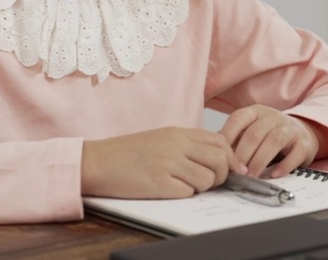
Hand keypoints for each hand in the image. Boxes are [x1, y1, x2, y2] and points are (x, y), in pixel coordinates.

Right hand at [81, 127, 235, 198]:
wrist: (97, 161)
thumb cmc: (127, 153)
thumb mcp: (160, 139)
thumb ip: (187, 145)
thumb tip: (218, 159)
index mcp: (178, 133)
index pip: (220, 142)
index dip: (230, 159)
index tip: (230, 171)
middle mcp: (176, 145)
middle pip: (220, 160)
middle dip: (221, 176)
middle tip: (209, 183)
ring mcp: (168, 163)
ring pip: (208, 179)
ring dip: (201, 187)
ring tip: (184, 185)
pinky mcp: (159, 183)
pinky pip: (187, 192)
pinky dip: (183, 195)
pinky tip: (168, 190)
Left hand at [219, 105, 319, 178]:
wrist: (301, 133)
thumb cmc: (268, 135)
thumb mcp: (250, 131)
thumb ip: (234, 139)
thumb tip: (214, 153)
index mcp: (256, 111)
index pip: (238, 118)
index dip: (228, 136)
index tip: (221, 156)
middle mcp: (273, 116)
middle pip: (255, 132)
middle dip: (243, 154)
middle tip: (236, 172)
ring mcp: (290, 128)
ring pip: (274, 140)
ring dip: (260, 160)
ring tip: (251, 175)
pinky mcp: (304, 143)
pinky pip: (295, 153)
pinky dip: (284, 165)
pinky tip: (274, 175)